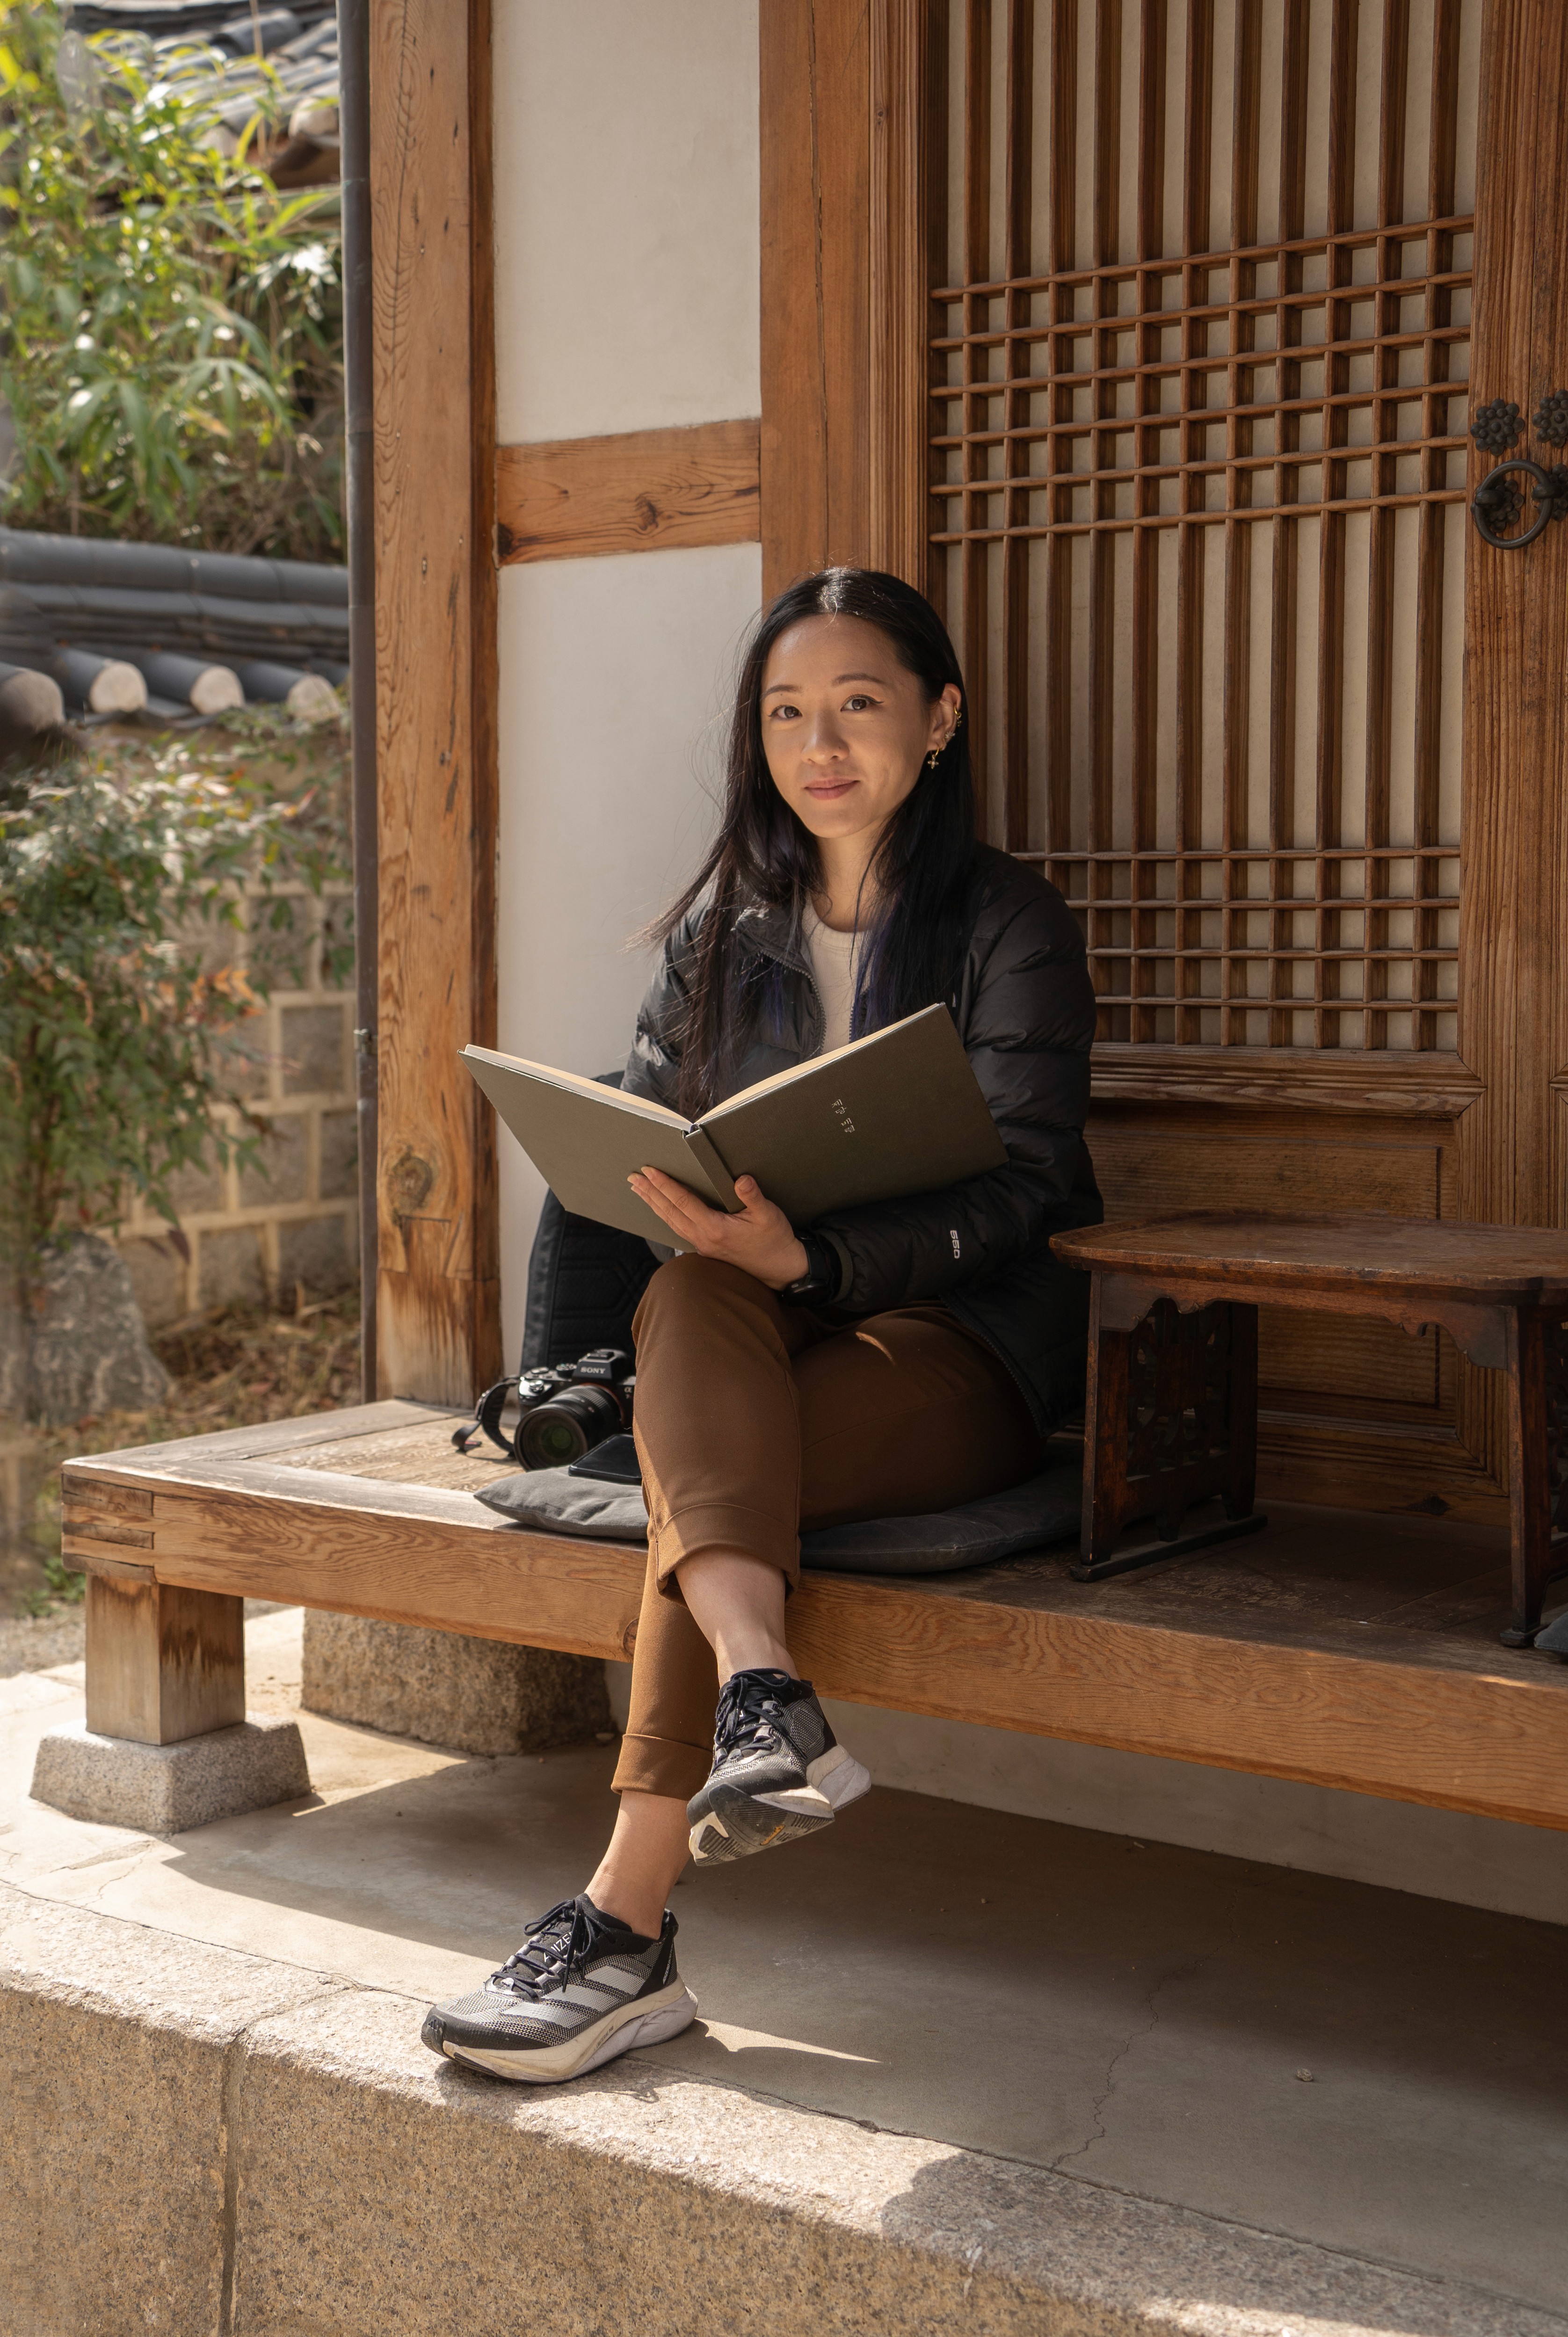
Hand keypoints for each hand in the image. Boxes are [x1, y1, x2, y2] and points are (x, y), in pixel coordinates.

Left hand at [629, 1166, 808, 1289]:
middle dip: (650, 1193)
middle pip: (669, 1211)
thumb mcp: (768, 1215)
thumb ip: (753, 1197)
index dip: (664, 1184)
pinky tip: (661, 1208)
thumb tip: (741, 1179)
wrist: (780, 1269)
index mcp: (715, 1228)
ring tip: (639, 1189)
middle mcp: (703, 1238)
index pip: (682, 1201)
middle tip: (633, 1176)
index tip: (649, 1171)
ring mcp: (702, 1245)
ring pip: (670, 1221)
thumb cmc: (775, 1241)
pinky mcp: (705, 1248)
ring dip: (653, 1204)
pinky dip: (665, 1215)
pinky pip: (678, 1228)